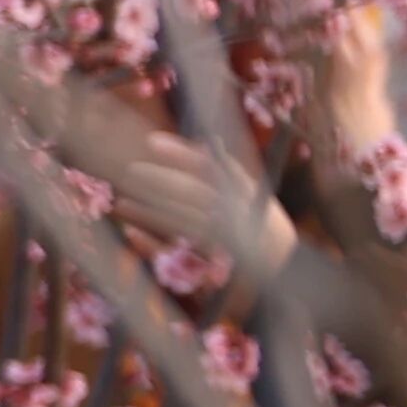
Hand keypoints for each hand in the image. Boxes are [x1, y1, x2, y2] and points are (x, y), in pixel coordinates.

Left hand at [105, 126, 294, 272]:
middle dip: (161, 179)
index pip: (207, 164)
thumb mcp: (252, 193)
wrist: (287, 264)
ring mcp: (228, 234)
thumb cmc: (265, 224)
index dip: (180, 152)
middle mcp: (237, 209)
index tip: (151, 142)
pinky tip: (130, 232)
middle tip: (129, 170)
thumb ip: (229, 170)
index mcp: (243, 189)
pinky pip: (180, 251)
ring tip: (119, 202)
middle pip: (193, 191)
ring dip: (149, 210)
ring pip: (183, 219)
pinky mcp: (216, 258)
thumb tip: (206, 142)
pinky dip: (154, 241)